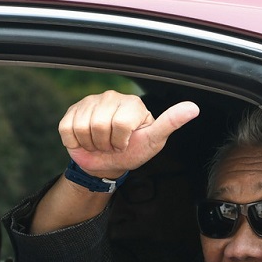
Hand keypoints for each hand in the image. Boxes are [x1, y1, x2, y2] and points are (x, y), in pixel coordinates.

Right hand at [59, 90, 199, 177]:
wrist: (108, 163)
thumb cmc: (133, 151)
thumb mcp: (154, 140)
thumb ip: (170, 123)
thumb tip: (194, 108)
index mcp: (132, 103)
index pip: (120, 124)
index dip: (121, 142)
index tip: (126, 144)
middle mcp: (111, 97)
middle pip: (100, 126)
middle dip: (106, 144)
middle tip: (112, 145)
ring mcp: (90, 102)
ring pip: (82, 128)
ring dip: (91, 144)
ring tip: (100, 143)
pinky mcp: (72, 111)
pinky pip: (67, 129)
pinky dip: (75, 143)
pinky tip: (86, 140)